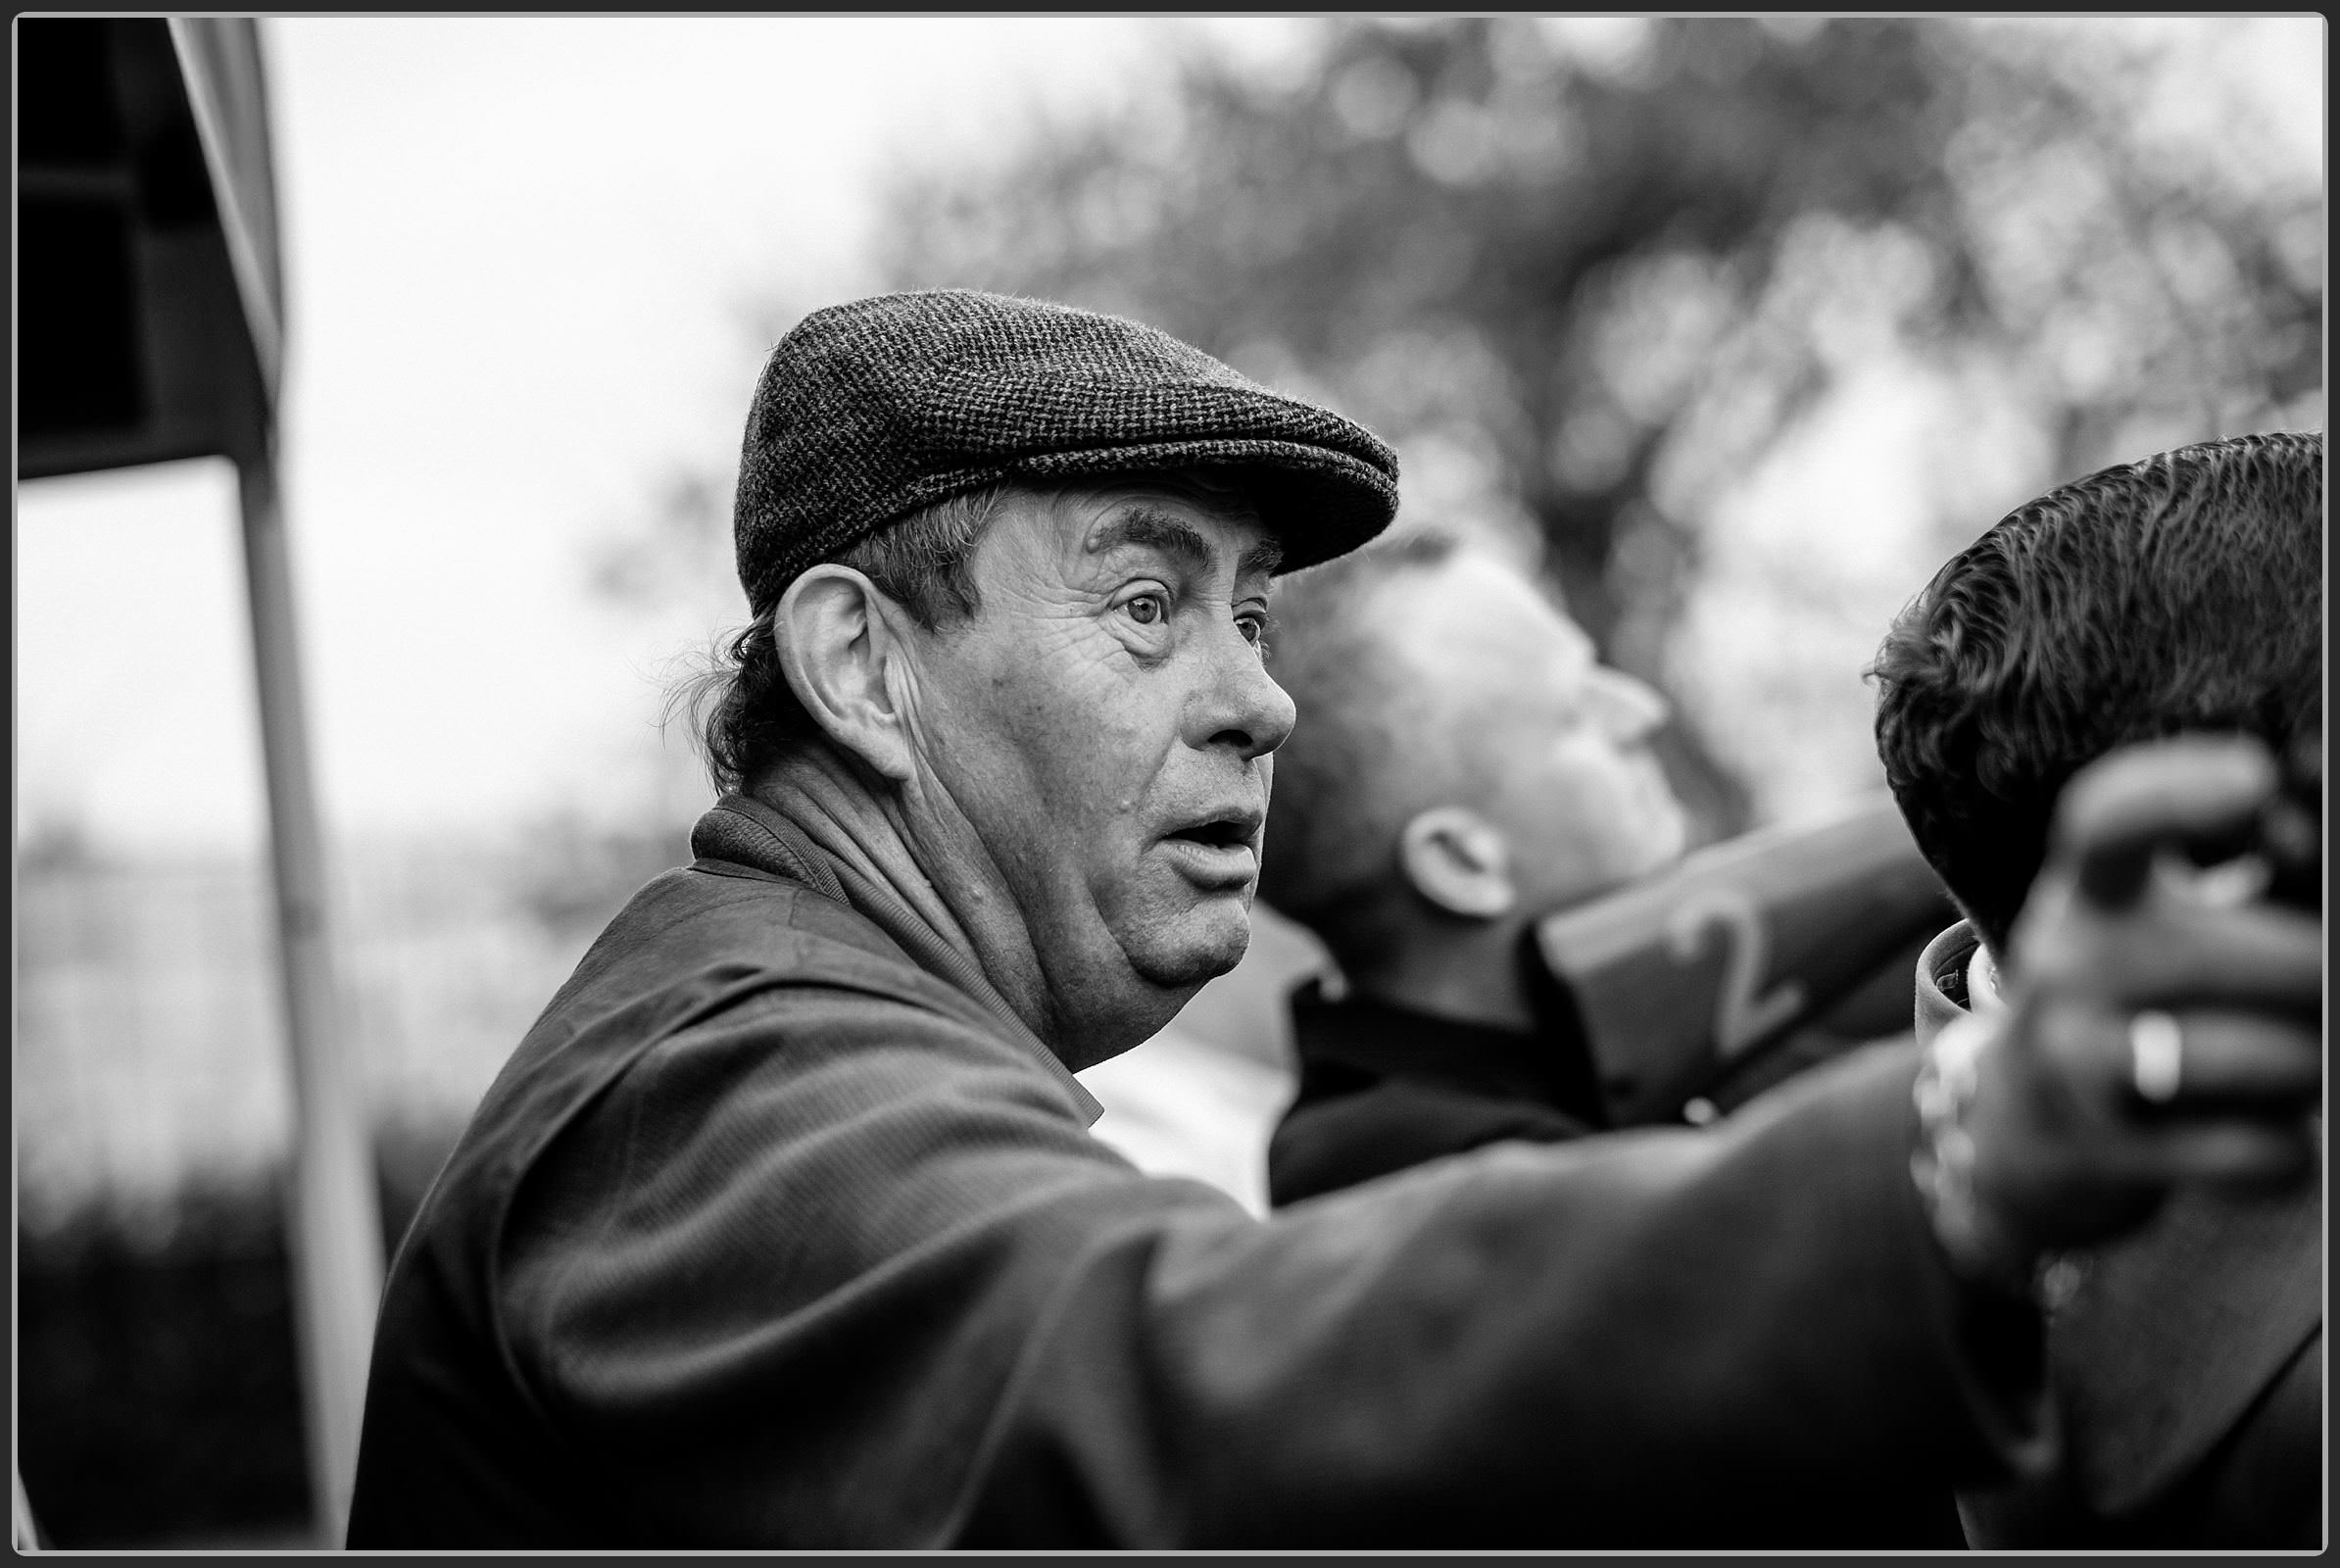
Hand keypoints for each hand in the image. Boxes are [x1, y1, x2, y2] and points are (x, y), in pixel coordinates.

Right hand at [1960, 735, 2322, 1265]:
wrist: (2016, 1131)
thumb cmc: (2129, 1000)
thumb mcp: (2152, 922)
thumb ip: (2253, 866)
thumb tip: (2307, 830)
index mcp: (2085, 895)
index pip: (2105, 823)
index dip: (2176, 793)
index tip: (2255, 777)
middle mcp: (2066, 966)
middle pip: (2262, 956)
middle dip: (2323, 979)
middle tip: (2314, 993)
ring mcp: (2076, 1061)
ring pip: (2275, 1058)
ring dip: (2313, 1066)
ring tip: (2296, 1066)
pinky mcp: (2105, 1154)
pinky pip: (2259, 1150)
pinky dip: (2290, 1148)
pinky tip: (2265, 1133)